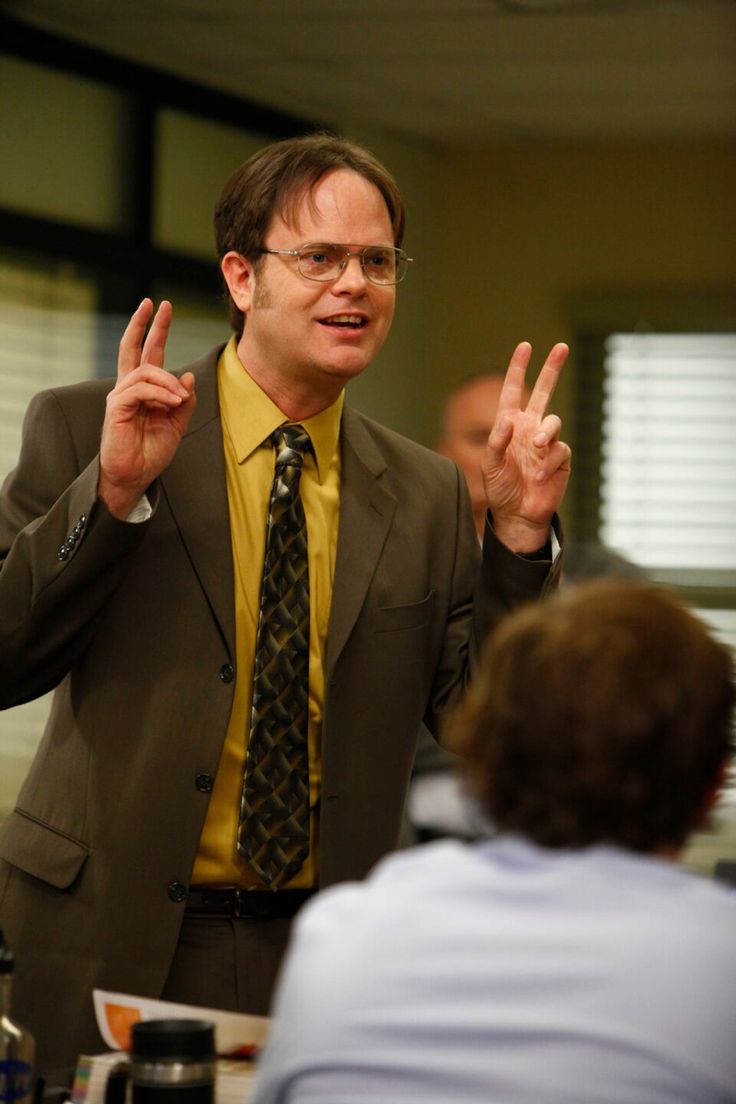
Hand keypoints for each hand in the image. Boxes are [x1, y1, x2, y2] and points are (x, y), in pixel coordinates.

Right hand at [99, 299, 195, 518]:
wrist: (135, 476)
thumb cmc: (151, 452)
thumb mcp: (176, 425)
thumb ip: (183, 401)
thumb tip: (189, 376)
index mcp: (144, 390)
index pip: (148, 354)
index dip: (154, 331)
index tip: (161, 309)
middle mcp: (129, 388)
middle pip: (134, 348)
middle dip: (145, 324)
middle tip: (155, 304)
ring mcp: (121, 396)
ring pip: (146, 371)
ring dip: (169, 382)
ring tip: (178, 400)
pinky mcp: (117, 407)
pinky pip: (141, 389)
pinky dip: (160, 394)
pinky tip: (171, 403)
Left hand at [481, 341, 570, 552]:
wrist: (519, 514)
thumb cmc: (500, 488)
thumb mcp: (490, 465)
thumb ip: (496, 441)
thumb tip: (509, 419)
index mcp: (510, 425)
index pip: (513, 392)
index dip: (518, 369)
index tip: (525, 347)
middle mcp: (530, 428)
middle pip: (543, 392)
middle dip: (552, 370)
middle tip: (561, 347)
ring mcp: (546, 442)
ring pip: (553, 422)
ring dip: (546, 432)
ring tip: (537, 446)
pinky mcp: (560, 458)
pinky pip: (559, 451)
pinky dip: (548, 462)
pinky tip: (538, 475)